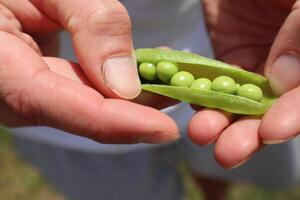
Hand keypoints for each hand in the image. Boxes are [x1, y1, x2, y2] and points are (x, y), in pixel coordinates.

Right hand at [0, 0, 178, 143]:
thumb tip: (125, 83)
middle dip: (140, 107)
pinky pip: (83, 91)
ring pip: (89, 105)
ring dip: (133, 94)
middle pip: (88, 113)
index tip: (167, 130)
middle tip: (183, 90)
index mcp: (5, 70)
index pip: (72, 109)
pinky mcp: (43, 86)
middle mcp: (16, 94)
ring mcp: (30, 93)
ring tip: (170, 75)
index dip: (122, 123)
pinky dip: (115, 83)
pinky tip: (142, 69)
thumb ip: (89, 24)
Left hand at [189, 0, 298, 167]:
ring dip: (220, 121)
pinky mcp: (228, 62)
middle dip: (249, 134)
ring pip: (239, 104)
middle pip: (270, 112)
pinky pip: (213, 84)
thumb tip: (280, 80)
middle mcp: (289, 70)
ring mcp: (257, 67)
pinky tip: (190, 103)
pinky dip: (200, 95)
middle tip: (226, 152)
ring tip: (200, 133)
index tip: (270, 132)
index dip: (292, 118)